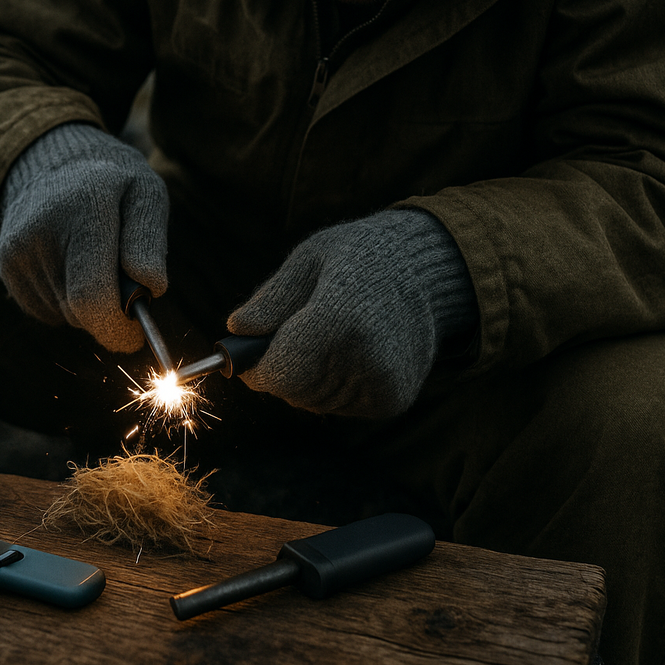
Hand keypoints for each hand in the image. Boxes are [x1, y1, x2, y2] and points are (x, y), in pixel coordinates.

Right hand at [0, 123, 167, 351]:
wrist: (50, 159)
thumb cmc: (112, 182)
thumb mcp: (146, 193)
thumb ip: (150, 240)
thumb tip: (149, 288)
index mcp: (85, 208)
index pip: (92, 295)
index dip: (117, 328)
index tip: (136, 334)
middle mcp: (41, 232)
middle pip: (80, 312)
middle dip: (110, 313)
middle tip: (125, 283)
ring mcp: (17, 252)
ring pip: (65, 315)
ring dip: (89, 304)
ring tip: (93, 258)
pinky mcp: (6, 267)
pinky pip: (48, 311)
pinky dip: (67, 300)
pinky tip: (70, 263)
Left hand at [227, 210, 474, 416]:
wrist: (428, 273)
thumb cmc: (361, 257)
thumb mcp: (310, 259)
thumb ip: (271, 298)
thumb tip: (236, 329)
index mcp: (339, 319)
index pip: (278, 373)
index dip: (255, 369)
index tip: (248, 358)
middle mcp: (364, 358)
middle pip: (293, 392)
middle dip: (280, 371)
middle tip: (291, 339)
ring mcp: (382, 384)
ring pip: (314, 403)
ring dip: (307, 380)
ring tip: (326, 339)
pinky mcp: (393, 399)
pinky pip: (341, 407)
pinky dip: (333, 386)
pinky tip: (349, 353)